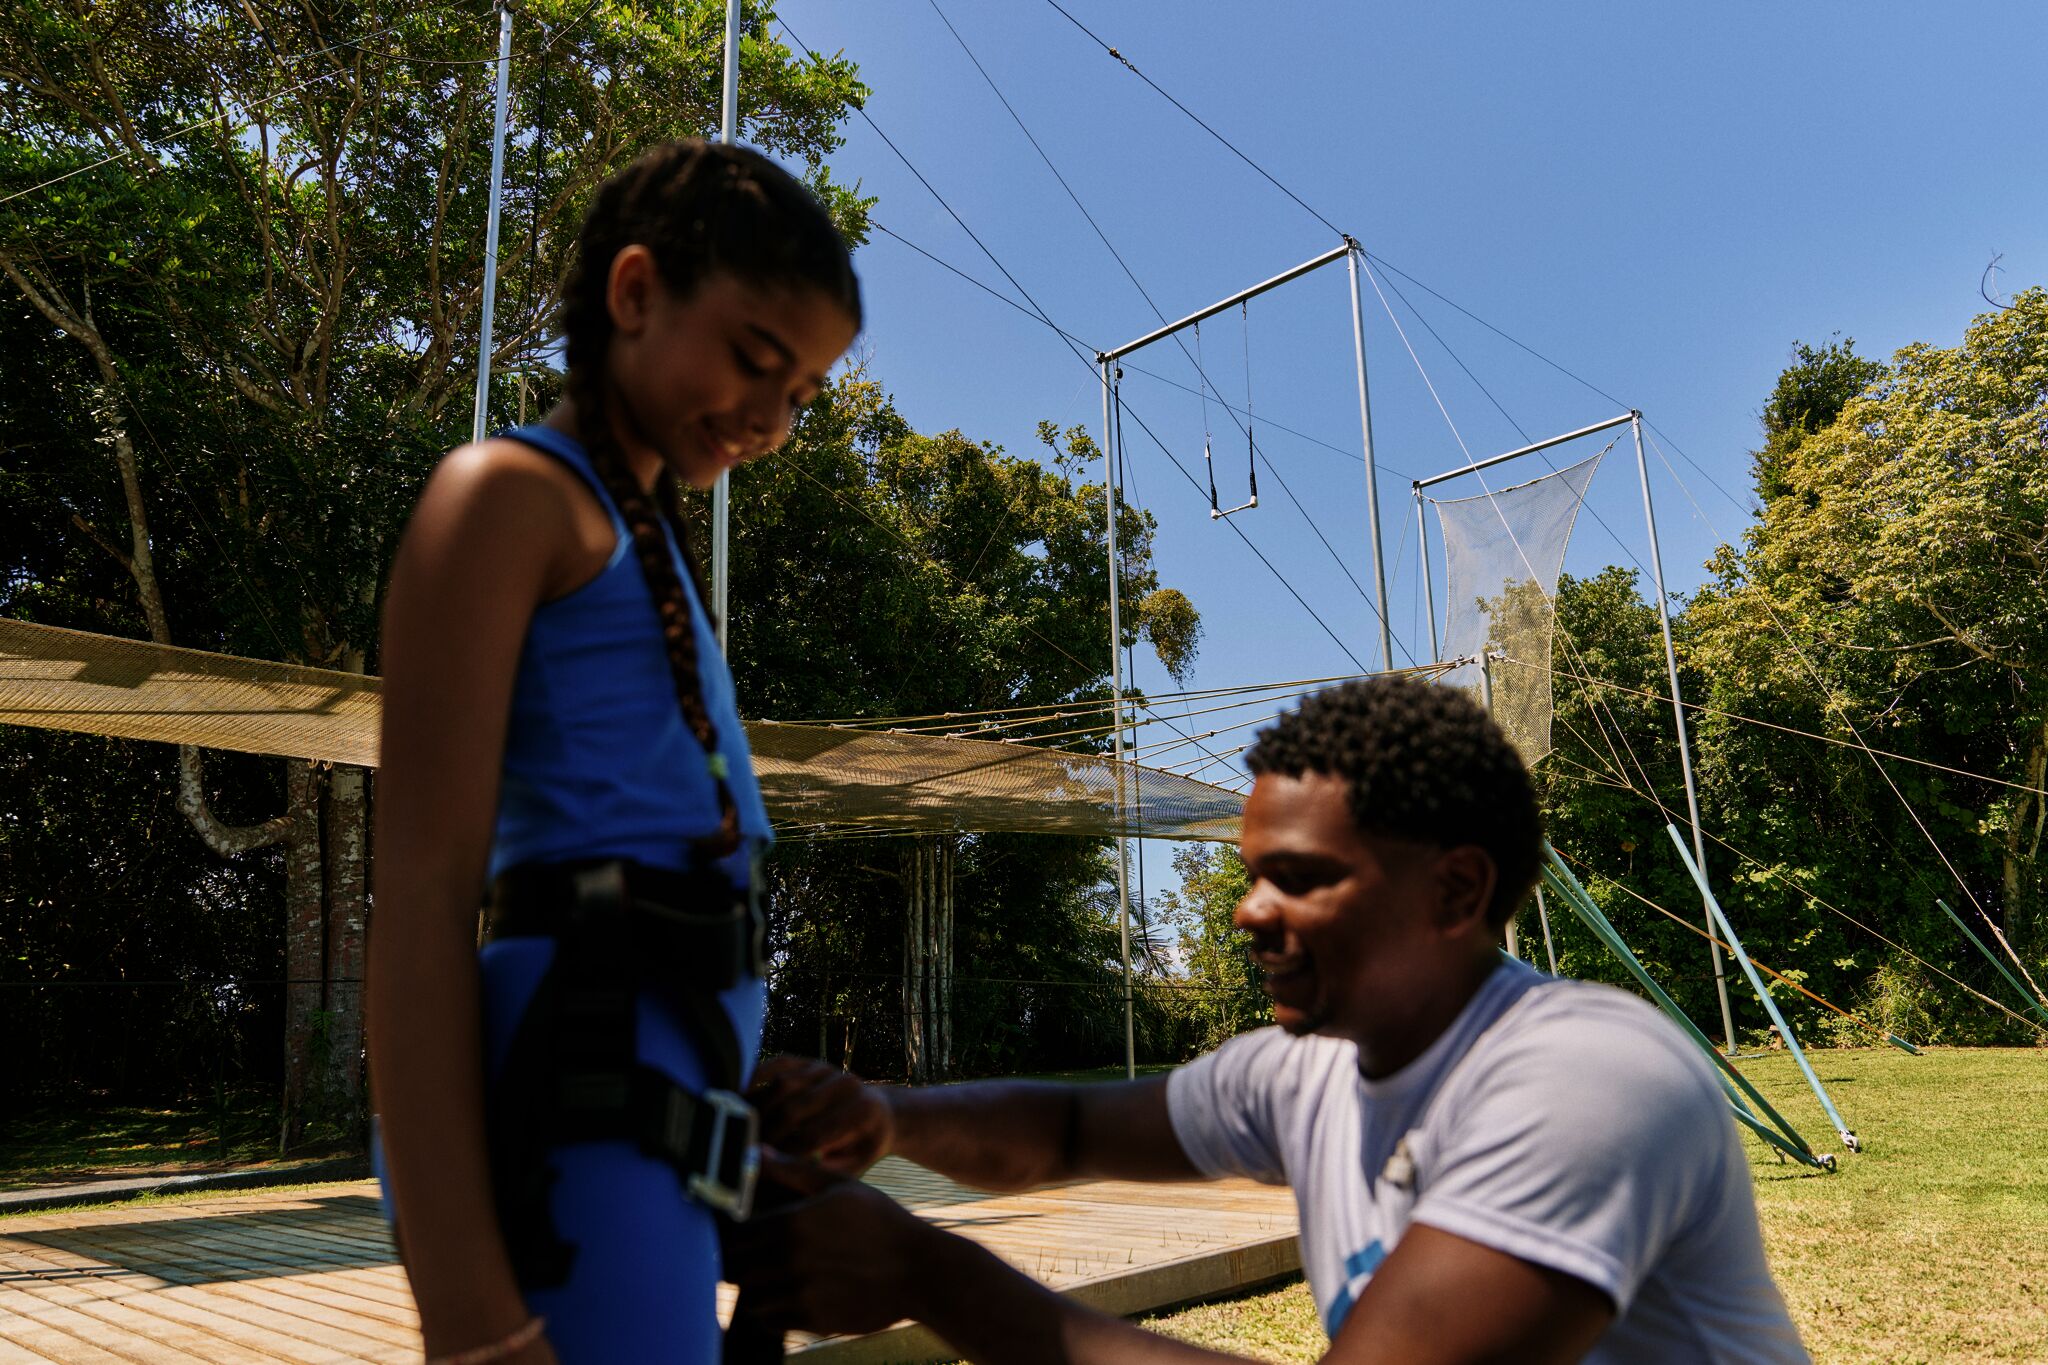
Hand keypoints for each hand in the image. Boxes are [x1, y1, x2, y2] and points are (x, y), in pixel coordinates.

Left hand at [723, 1150, 937, 1337]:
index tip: (731, 1233)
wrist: (919, 1269)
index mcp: (792, 1223)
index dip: (726, 1235)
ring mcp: (800, 1293)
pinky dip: (768, 1309)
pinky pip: (769, 1320)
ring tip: (766, 1275)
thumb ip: (793, 1171)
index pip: (733, 1235)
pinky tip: (784, 1294)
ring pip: (748, 1296)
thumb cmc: (880, 1221)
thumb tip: (754, 1153)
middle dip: (733, 1262)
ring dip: (750, 1286)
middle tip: (745, 1255)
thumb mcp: (840, 1186)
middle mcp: (790, 1260)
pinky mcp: (812, 1320)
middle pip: (733, 1268)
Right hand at [749, 1055, 893, 1173]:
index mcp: (861, 1111)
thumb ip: (820, 1170)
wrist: (878, 1113)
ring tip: (743, 1131)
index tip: (762, 1168)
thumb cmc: (861, 1147)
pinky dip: (756, 1078)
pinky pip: (778, 1065)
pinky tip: (741, 1098)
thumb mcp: (853, 1167)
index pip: (813, 1136)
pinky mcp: (809, 1061)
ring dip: (759, 1110)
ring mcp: (826, 1069)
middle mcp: (846, 1083)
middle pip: (794, 1109)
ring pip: (783, 1085)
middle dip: (767, 1134)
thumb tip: (779, 1171)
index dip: (784, 1154)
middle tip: (745, 1153)